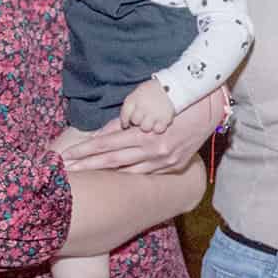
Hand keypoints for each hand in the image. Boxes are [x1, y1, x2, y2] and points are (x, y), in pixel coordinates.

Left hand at [60, 87, 227, 172]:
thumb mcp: (148, 105)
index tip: (67, 156)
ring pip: (127, 172)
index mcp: (146, 134)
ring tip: (83, 176)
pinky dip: (127, 176)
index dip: (85, 150)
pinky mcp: (174, 166)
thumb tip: (102, 136)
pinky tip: (113, 178)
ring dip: (104, 174)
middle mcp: (154, 151)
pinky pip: (146, 174)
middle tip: (65, 171)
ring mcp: (165, 161)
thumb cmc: (176, 99)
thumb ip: (124, 122)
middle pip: (112, 161)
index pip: (107, 144)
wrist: (212, 105)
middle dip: (87, 166)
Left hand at [119, 81, 176, 133]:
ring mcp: (155, 112)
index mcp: (135, 98)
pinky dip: (157, 127)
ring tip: (150, 121)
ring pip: (145, 127)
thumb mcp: (136, 94)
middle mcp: (144, 106)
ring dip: (146, 125)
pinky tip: (158, 122)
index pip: (125, 115)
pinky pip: (158, 129)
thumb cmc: (150, 92)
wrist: (170, 86)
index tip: (126, 124)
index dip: (124, 121)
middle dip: (137, 121)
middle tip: (142, 117)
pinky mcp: (166, 118)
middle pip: (135, 121)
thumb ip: (129, 107)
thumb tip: (123, 125)